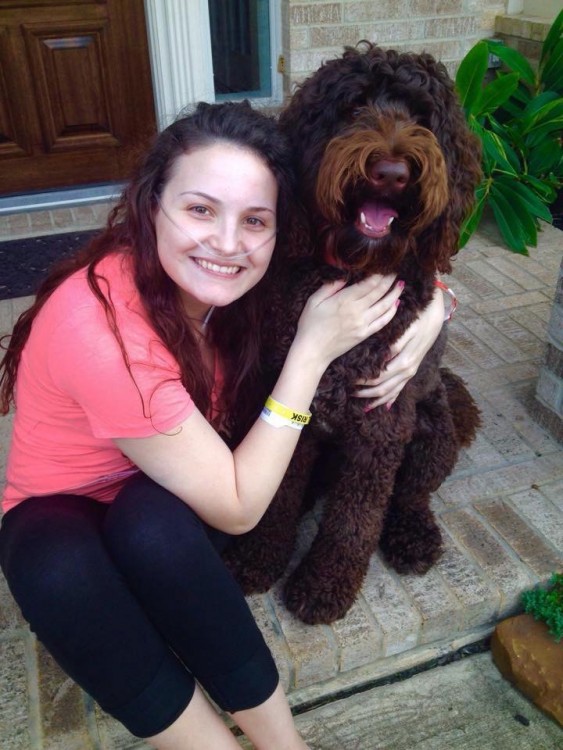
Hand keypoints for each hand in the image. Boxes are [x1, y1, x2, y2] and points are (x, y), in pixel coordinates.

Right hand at [294, 274, 402, 369]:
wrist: (312, 351)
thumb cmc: (309, 325)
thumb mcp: (313, 301)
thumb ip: (329, 287)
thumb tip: (344, 276)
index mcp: (344, 300)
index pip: (368, 283)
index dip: (379, 274)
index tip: (385, 267)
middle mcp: (356, 311)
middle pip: (379, 292)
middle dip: (389, 281)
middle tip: (395, 272)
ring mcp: (362, 324)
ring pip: (385, 306)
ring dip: (394, 294)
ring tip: (401, 285)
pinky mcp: (364, 334)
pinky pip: (382, 322)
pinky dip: (391, 312)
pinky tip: (396, 304)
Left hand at [354, 284, 444, 409]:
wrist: (434, 316)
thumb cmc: (418, 319)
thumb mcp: (407, 330)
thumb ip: (396, 345)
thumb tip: (383, 358)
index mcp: (404, 363)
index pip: (379, 378)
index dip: (364, 383)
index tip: (349, 381)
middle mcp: (407, 371)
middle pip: (383, 389)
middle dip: (366, 393)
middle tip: (349, 393)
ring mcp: (410, 372)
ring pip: (392, 393)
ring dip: (377, 399)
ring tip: (362, 405)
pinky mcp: (412, 371)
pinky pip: (400, 389)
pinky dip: (391, 398)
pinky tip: (383, 406)